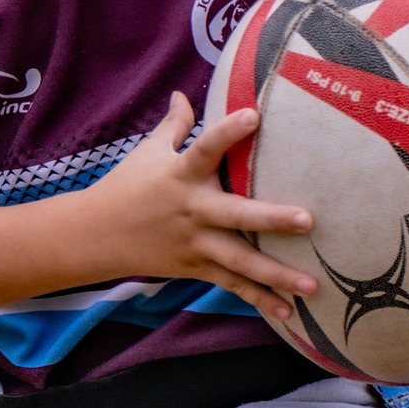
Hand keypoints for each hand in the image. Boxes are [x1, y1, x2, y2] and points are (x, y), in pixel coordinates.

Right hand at [94, 92, 316, 321]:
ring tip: (312, 285)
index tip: (254, 115)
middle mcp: (193, 210)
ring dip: (277, 274)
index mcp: (181, 175)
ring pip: (240, 260)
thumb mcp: (148, 153)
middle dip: (271, 218)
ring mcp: (196, 244)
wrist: (96, 236)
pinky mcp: (197, 268)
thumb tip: (182, 94)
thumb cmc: (126, 187)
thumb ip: (174, 126)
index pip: (205, 148)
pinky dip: (259, 300)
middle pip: (235, 215)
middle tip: (308, 220)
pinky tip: (289, 313)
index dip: (228, 132)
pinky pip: (232, 285)